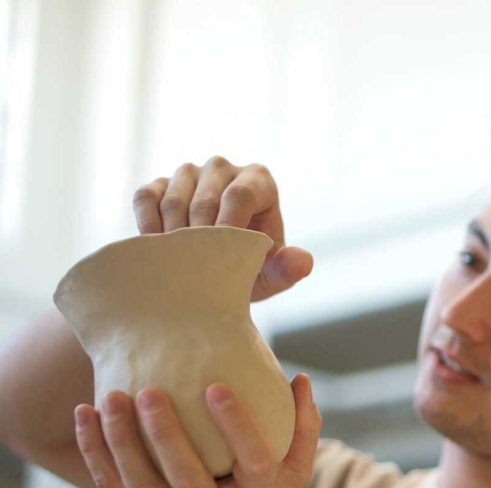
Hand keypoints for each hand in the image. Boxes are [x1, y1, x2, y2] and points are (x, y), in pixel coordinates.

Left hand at [73, 373, 321, 487]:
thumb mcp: (293, 474)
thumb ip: (302, 428)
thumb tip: (301, 379)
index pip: (251, 463)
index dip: (236, 426)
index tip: (216, 387)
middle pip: (186, 476)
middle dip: (164, 434)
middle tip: (148, 391)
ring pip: (142, 485)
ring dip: (121, 441)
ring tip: (110, 399)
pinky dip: (95, 452)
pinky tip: (84, 414)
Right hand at [131, 156, 312, 301]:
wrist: (215, 272)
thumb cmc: (251, 270)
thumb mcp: (271, 275)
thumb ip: (286, 269)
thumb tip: (303, 261)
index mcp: (259, 180)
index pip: (241, 195)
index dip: (229, 227)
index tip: (221, 258)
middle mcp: (223, 168)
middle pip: (205, 198)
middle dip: (200, 237)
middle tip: (197, 270)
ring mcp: (189, 172)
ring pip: (174, 198)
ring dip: (173, 235)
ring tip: (179, 265)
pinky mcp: (160, 183)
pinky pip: (146, 198)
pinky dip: (148, 225)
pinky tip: (156, 249)